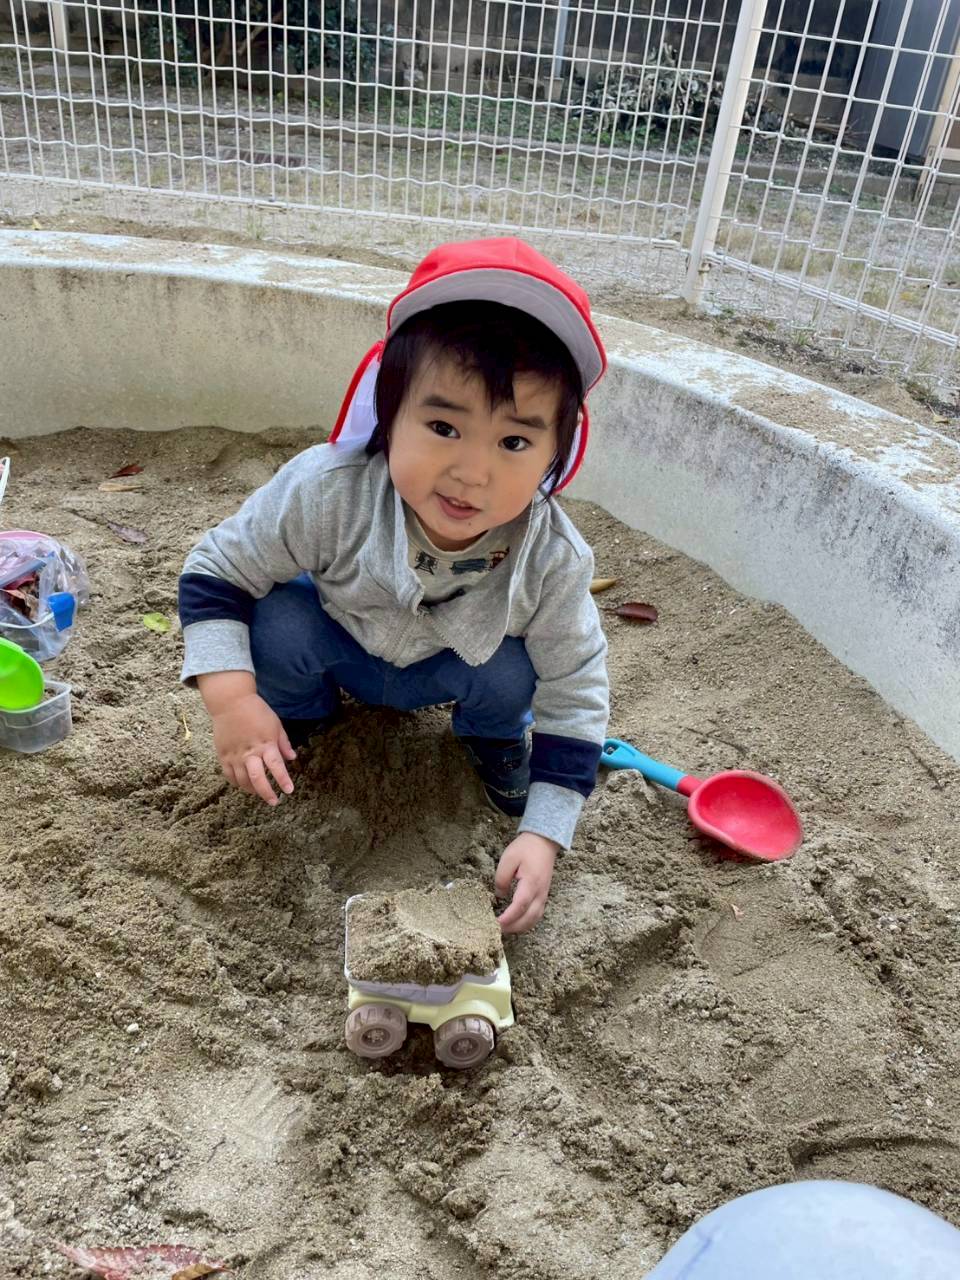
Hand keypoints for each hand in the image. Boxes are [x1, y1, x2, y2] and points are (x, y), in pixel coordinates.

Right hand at [210, 691, 296, 805]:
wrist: (230, 702)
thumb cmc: (256, 711)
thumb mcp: (275, 724)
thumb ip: (283, 743)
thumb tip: (292, 758)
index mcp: (265, 744)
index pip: (276, 767)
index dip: (283, 780)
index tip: (289, 790)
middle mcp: (250, 752)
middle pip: (258, 779)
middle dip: (266, 793)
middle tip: (274, 801)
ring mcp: (235, 755)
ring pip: (243, 780)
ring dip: (252, 790)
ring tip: (259, 793)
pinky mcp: (223, 755)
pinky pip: (229, 775)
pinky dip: (236, 783)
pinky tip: (243, 785)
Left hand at [495, 832, 559, 933]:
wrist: (544, 841)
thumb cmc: (525, 848)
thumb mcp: (508, 859)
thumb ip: (501, 879)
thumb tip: (499, 896)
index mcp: (531, 883)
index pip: (520, 906)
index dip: (508, 918)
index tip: (496, 924)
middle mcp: (540, 893)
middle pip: (529, 918)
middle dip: (513, 927)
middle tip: (496, 930)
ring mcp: (544, 895)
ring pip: (534, 919)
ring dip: (520, 927)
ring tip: (505, 928)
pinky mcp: (543, 895)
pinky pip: (537, 914)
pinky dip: (526, 922)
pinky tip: (516, 922)